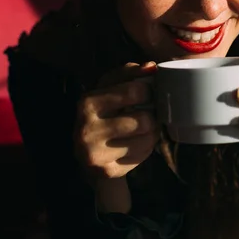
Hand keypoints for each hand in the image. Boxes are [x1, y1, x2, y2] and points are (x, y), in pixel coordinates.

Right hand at [74, 62, 158, 179]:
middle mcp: (88, 129)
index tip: (148, 94)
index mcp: (88, 102)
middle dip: (152, 116)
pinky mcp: (108, 171)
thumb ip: (129, 73)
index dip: (149, 91)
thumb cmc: (104, 112)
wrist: (86, 152)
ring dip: (152, 133)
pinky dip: (146, 149)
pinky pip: (143, 156)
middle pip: (145, 120)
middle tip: (148, 114)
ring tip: (143, 129)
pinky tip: (135, 144)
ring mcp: (96, 153)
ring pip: (147, 139)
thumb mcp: (109, 87)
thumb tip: (151, 67)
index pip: (136, 91)